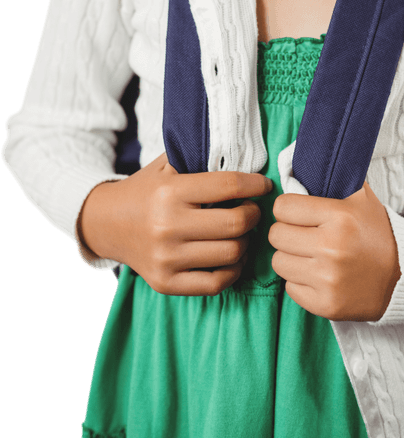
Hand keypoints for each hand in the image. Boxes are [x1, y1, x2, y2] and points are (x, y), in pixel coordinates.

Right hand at [77, 153, 273, 295]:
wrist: (105, 223)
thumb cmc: (146, 191)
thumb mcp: (166, 165)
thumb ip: (200, 156)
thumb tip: (245, 153)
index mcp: (170, 192)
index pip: (229, 186)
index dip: (256, 185)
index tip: (263, 185)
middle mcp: (167, 226)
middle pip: (236, 223)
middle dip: (254, 214)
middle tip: (252, 209)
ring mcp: (166, 258)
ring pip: (232, 254)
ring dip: (246, 242)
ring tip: (240, 232)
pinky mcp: (166, 282)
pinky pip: (216, 283)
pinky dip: (232, 270)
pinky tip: (231, 256)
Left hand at [268, 181, 400, 321]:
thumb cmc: (378, 235)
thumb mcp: (361, 198)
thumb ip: (332, 180)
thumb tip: (298, 169)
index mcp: (339, 217)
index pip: (282, 207)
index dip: (288, 209)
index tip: (298, 213)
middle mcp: (331, 248)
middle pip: (276, 235)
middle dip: (287, 233)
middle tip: (304, 235)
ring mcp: (327, 279)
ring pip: (279, 262)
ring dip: (291, 257)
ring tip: (310, 255)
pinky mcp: (326, 304)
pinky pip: (290, 288)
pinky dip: (300, 282)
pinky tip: (318, 275)